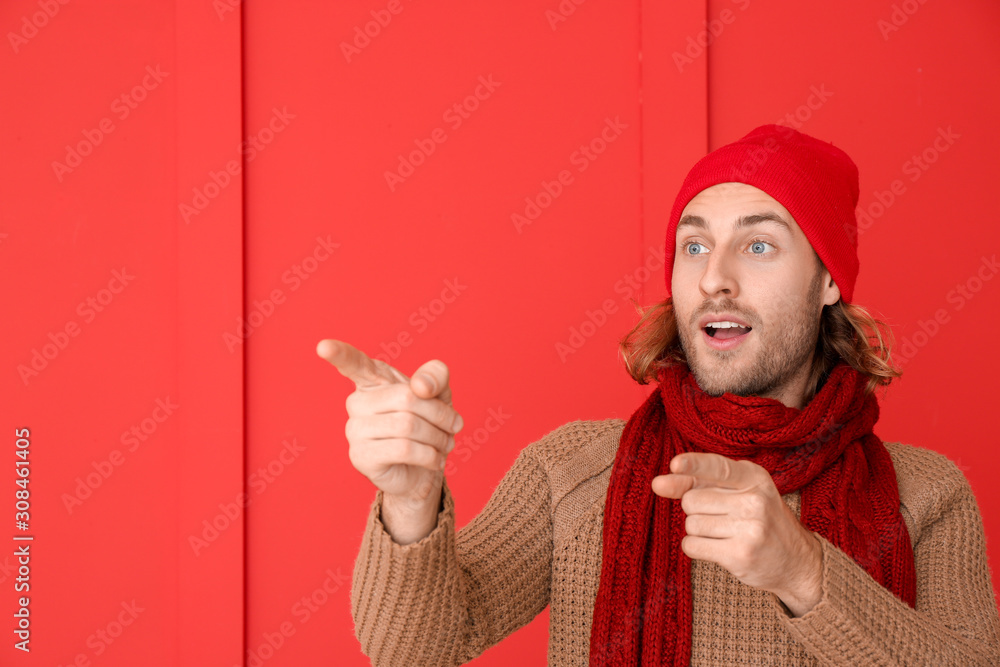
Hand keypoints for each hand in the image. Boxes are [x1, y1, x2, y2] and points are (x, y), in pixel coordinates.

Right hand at [315, 339, 463, 507]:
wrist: (423, 467)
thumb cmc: (428, 423)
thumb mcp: (439, 393)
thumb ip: (435, 376)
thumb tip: (420, 386)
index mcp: (372, 380)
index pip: (353, 363)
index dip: (339, 354)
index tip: (323, 346)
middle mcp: (357, 402)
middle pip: (408, 399)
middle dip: (441, 414)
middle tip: (454, 426)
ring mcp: (354, 430)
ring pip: (408, 426)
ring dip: (438, 437)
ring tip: (445, 443)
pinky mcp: (361, 457)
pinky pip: (404, 449)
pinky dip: (430, 455)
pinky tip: (434, 459)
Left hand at [651, 452, 822, 616]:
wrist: (797, 561)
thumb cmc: (758, 520)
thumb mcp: (740, 491)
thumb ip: (699, 483)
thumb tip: (657, 483)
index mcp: (754, 477)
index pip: (717, 467)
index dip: (693, 465)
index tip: (675, 465)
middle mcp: (754, 500)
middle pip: (691, 500)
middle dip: (696, 511)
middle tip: (722, 518)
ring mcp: (749, 529)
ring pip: (690, 524)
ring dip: (698, 531)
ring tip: (726, 534)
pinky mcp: (740, 555)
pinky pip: (692, 546)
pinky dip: (697, 548)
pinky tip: (719, 548)